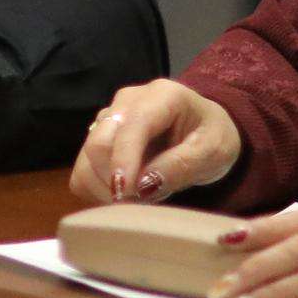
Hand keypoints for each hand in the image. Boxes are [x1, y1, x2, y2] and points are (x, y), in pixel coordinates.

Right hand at [68, 80, 243, 204]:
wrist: (205, 130)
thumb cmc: (212, 138)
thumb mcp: (212, 152)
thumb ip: (180, 166)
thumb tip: (142, 185)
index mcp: (162, 96)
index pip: (132, 126)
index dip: (124, 160)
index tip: (123, 193)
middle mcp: (128, 101)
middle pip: (100, 141)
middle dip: (114, 178)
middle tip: (140, 201)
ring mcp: (109, 117)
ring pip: (88, 157)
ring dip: (107, 185)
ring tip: (140, 195)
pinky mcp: (99, 136)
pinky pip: (84, 168)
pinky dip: (99, 187)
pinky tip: (125, 191)